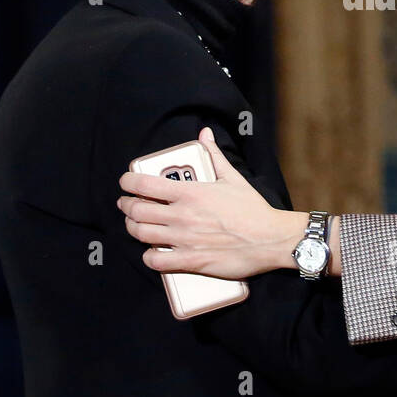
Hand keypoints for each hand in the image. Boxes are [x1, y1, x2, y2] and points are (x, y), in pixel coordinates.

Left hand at [118, 128, 301, 278]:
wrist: (270, 239)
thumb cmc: (252, 209)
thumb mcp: (232, 177)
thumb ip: (214, 155)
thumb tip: (205, 134)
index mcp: (190, 193)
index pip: (144, 185)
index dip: (128, 182)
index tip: (126, 182)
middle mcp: (182, 216)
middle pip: (137, 210)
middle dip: (127, 206)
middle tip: (128, 205)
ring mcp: (184, 240)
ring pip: (141, 234)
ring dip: (133, 229)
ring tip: (135, 225)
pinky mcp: (190, 261)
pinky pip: (156, 261)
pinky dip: (148, 256)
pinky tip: (151, 252)